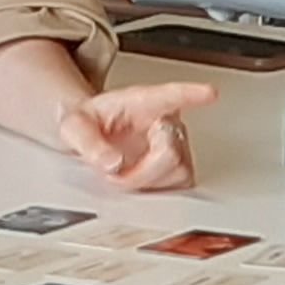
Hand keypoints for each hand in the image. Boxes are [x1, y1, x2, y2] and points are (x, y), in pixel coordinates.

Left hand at [57, 80, 212, 194]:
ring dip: (148, 182)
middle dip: (141, 172)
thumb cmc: (89, 124)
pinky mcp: (179, 167)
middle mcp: (166, 121)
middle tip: (115, 174)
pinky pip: (180, 186)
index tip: (209, 93)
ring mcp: (176, 144)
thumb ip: (89, 142)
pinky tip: (138, 181)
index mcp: (143, 102)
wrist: (91, 135)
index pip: (171, 95)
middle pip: (171, 152)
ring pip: (179, 172)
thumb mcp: (74, 126)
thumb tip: (112, 162)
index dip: (192, 94)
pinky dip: (155, 191)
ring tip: (124, 175)